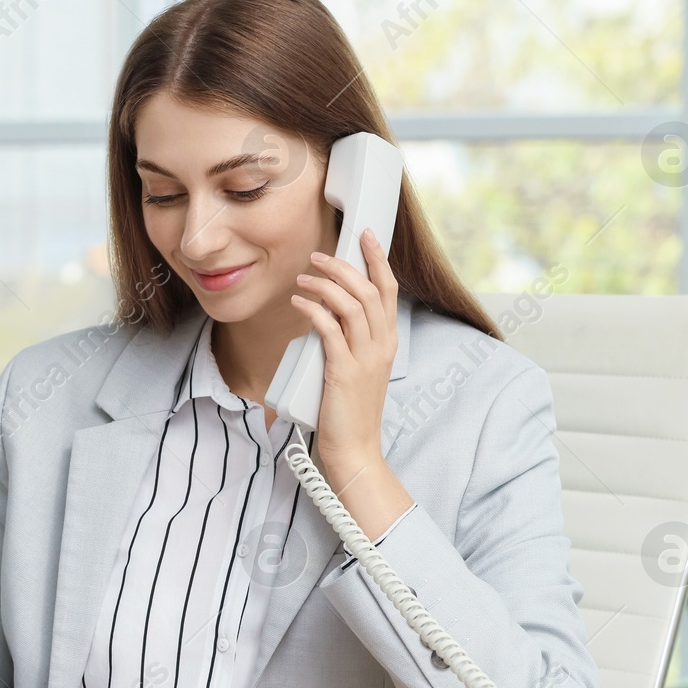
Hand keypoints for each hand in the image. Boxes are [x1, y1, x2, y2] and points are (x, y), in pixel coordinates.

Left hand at [290, 229, 411, 536]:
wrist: (353, 451)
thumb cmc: (348, 413)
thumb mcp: (356, 370)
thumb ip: (346, 343)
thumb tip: (322, 319)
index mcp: (387, 343)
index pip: (388, 290)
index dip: (377, 260)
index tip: (364, 236)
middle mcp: (381, 346)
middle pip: (370, 290)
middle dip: (344, 265)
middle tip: (318, 255)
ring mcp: (365, 358)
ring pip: (352, 304)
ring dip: (325, 284)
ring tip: (304, 277)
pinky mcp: (344, 371)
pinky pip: (330, 329)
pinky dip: (313, 310)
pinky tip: (299, 301)